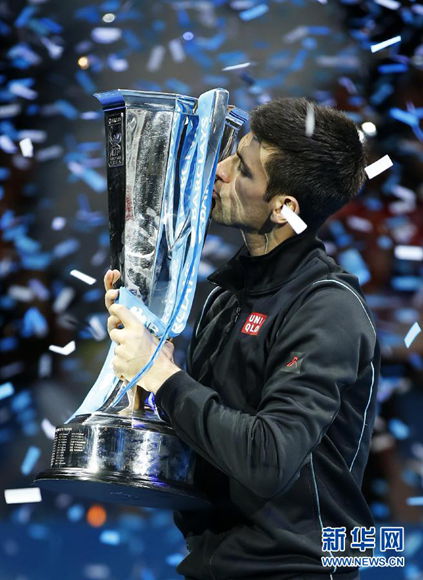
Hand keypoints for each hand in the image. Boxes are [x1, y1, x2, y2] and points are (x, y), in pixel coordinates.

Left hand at [104, 269, 179, 393]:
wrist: (160, 376)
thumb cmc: (162, 358)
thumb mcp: (160, 340)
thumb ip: (152, 334)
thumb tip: (153, 333)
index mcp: (137, 328)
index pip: (120, 311)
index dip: (115, 310)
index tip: (115, 311)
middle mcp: (126, 337)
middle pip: (113, 332)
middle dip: (119, 337)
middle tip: (128, 343)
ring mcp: (120, 352)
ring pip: (116, 350)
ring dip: (122, 354)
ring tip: (135, 360)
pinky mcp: (116, 364)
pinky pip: (115, 363)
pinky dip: (121, 366)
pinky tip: (132, 368)